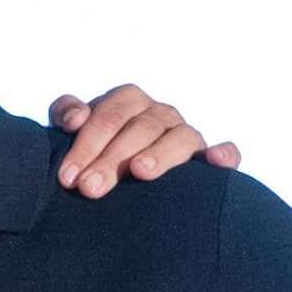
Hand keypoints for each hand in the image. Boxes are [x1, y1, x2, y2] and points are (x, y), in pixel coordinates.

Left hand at [47, 87, 242, 197]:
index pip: (110, 114)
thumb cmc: (93, 153)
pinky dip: (224, 155)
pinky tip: (215, 162)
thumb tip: (75, 118)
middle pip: (141, 128)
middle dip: (113, 158)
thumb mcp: (74, 131)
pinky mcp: (208, 159)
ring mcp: (186, 135)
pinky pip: (226, 153)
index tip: (68, 176)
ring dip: (160, 154)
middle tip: (89, 188)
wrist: (118, 178)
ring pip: (180, 138)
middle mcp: (160, 115)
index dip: (87, 143)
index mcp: (129, 102)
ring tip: (140, 172)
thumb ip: (66, 113)